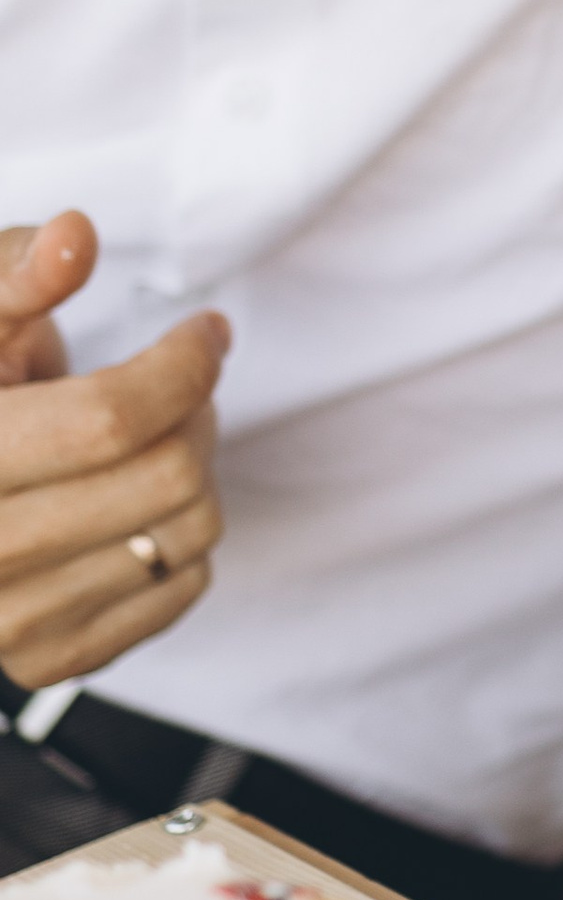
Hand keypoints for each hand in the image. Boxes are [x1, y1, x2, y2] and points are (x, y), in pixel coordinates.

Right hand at [0, 215, 229, 688]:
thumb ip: (14, 271)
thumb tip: (74, 238)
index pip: (110, 418)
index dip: (182, 361)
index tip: (204, 331)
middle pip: (168, 476)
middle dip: (193, 411)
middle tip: (173, 386)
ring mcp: (5, 622)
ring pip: (190, 531)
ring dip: (193, 471)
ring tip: (146, 440)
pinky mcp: (45, 661)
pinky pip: (181, 589)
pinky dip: (179, 538)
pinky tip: (129, 505)